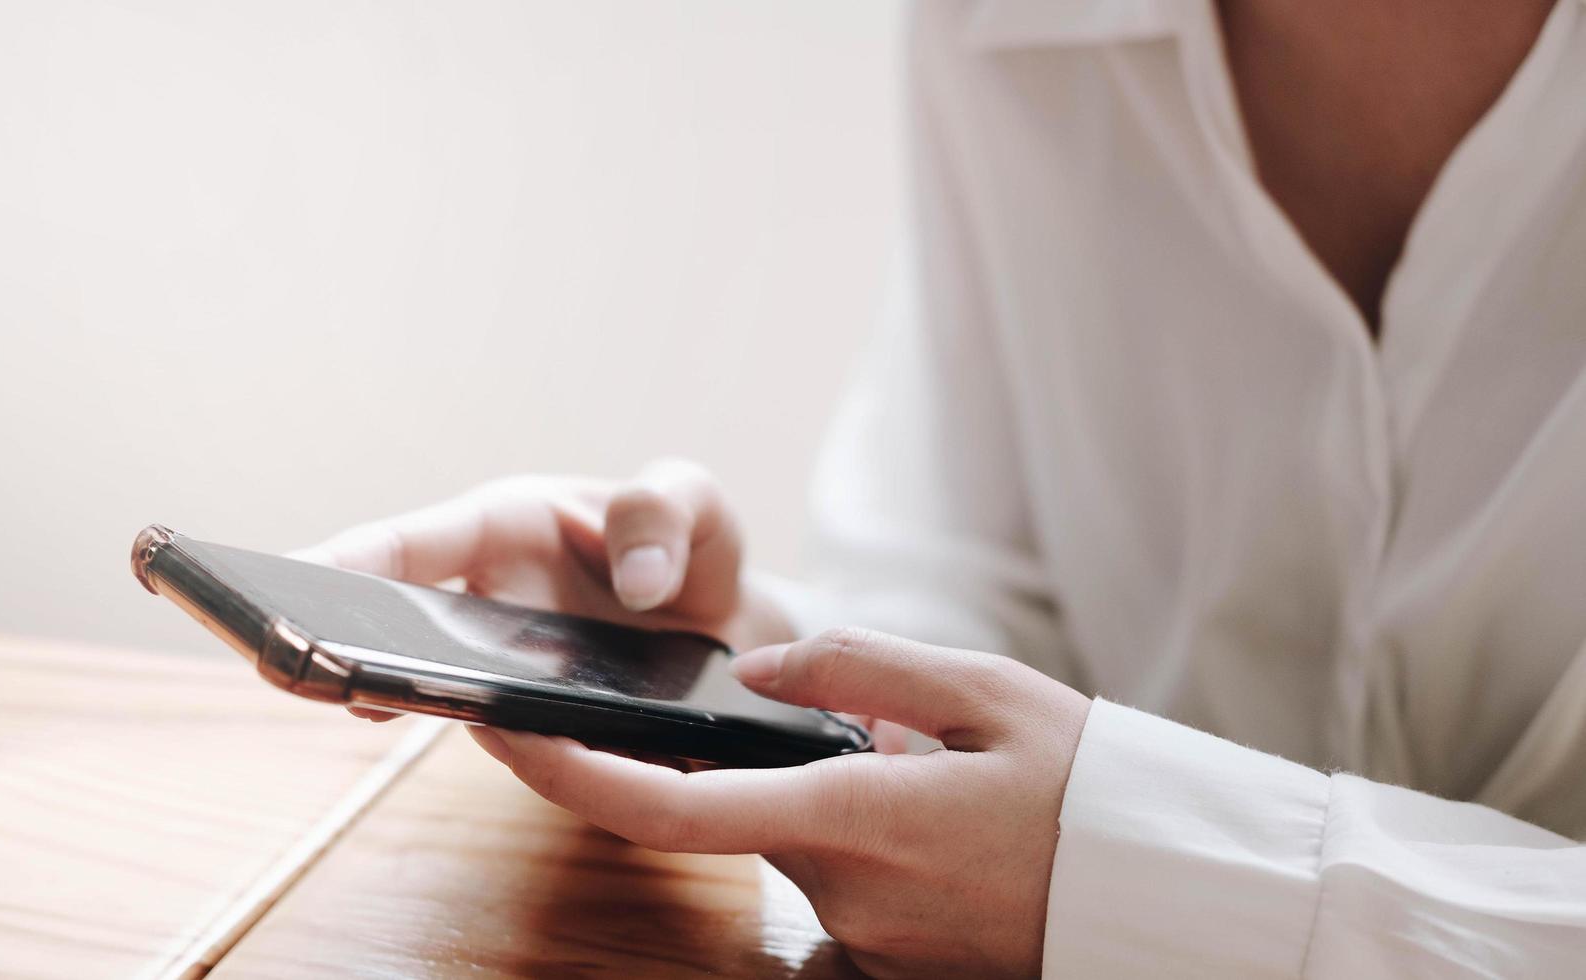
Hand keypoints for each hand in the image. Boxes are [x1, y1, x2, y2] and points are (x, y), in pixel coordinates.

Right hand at [293, 459, 795, 718]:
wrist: (733, 638)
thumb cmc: (691, 552)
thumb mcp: (698, 505)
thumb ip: (665, 510)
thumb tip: (637, 582)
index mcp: (506, 528)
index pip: (415, 541)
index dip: (352, 555)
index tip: (289, 573)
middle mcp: (488, 600)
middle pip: (397, 620)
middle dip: (338, 637)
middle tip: (286, 661)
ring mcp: (505, 670)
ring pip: (441, 688)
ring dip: (400, 697)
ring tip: (366, 704)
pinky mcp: (539, 725)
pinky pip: (509, 737)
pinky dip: (497, 741)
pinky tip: (497, 739)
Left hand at [467, 627, 1092, 978]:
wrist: (1171, 902)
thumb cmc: (1087, 789)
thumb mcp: (988, 691)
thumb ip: (861, 667)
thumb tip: (759, 663)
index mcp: (847, 817)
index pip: (665, 809)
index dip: (570, 774)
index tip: (508, 736)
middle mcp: (837, 895)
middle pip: (738, 814)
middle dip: (764, 762)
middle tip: (880, 731)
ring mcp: (863, 945)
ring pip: (793, 850)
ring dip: (830, 806)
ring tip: (942, 789)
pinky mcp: (889, 971)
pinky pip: (836, 899)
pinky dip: (862, 854)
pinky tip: (942, 839)